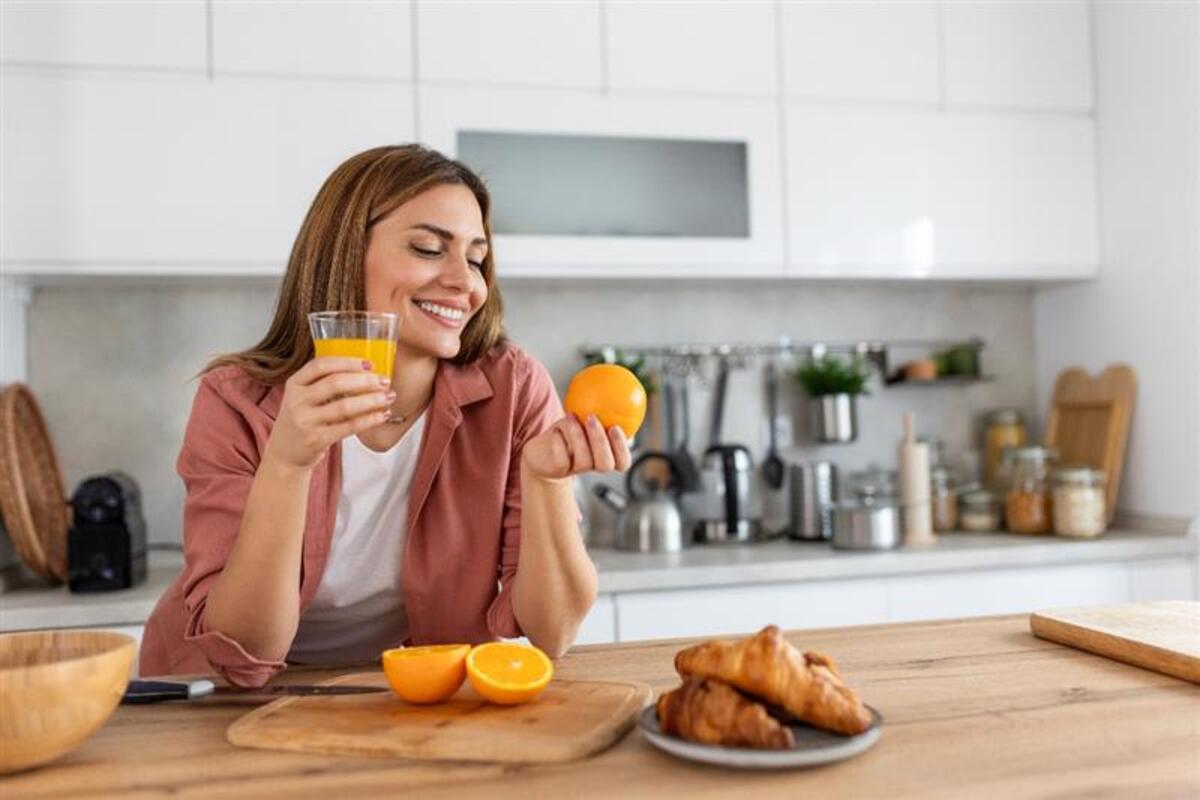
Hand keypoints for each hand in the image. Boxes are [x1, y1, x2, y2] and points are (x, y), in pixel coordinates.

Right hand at [263, 357, 393, 470]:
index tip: (369, 363)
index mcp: (294, 384)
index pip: (320, 365)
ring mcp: (305, 421)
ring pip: (344, 406)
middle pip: (335, 383)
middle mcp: (297, 401)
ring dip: (371, 400)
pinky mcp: (316, 440)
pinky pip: (349, 426)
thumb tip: (365, 371)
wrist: (285, 454)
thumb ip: (323, 383)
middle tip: (384, 381)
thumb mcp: (303, 397)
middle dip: (365, 380)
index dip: (347, 362)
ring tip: (388, 397)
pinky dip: (369, 419)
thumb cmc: (302, 420)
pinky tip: (382, 415)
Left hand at [521, 414, 632, 480]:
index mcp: (605, 456)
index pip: (622, 462)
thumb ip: (598, 409)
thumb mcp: (582, 418)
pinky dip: (559, 445)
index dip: (622, 448)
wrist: (541, 451)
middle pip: (606, 464)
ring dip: (578, 436)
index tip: (615, 426)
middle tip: (592, 418)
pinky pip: (562, 461)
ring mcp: (575, 470)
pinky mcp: (558, 470)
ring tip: (571, 416)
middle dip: (601, 441)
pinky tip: (555, 431)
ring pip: (584, 461)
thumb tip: (611, 386)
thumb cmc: (568, 430)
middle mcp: (593, 466)